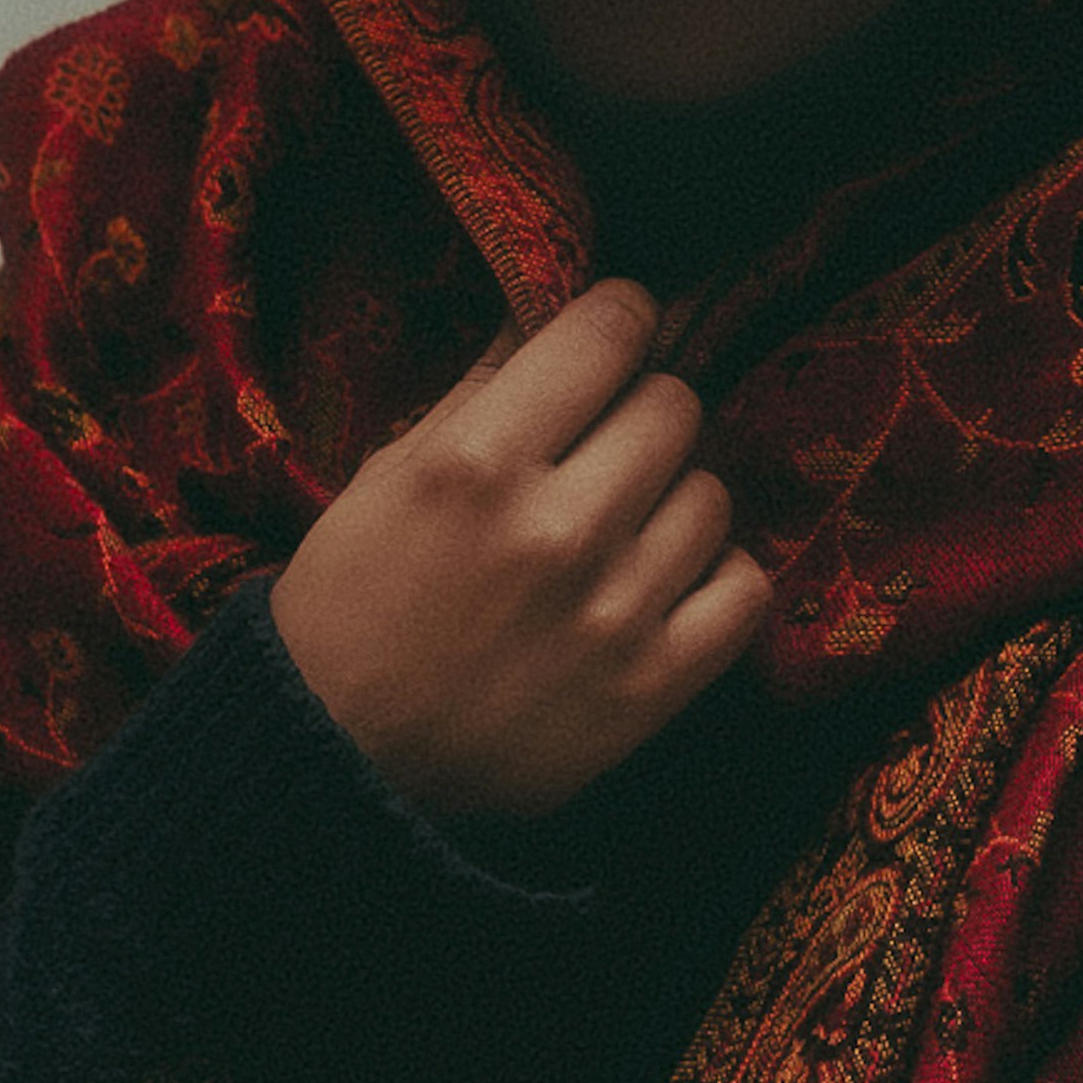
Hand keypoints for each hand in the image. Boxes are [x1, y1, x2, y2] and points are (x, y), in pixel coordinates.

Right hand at [270, 279, 771, 820]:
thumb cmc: (346, 615)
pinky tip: (668, 579)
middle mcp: (555, 528)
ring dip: (675, 496)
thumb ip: (476, 393)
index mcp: (476, 462)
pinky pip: (743, 588)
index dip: (618, 320)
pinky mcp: (651, 688)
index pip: (610, 332)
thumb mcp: (383, 481)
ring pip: (712, 493)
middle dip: (640, 409)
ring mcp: (613, 611)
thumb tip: (550, 313)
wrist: (338, 769)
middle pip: (673, 406)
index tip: (613, 334)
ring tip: (625, 523)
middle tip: (606, 442)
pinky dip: (715, 575)